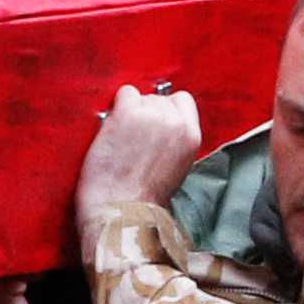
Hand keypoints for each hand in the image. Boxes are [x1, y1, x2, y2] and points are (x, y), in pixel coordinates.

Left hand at [72, 83, 207, 218]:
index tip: (152, 124)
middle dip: (145, 112)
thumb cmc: (144, 198)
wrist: (123, 210)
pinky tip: (111, 129)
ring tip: (121, 139)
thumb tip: (159, 124)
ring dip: (129, 111)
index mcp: (192, 137)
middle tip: (132, 137)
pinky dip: (116, 107)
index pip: (183, 101)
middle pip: (158, 98)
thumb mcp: (176, 167)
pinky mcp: (128, 113)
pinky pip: (123, 94)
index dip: (165, 110)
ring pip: (140, 96)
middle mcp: (175, 122)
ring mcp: (152, 115)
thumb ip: (173, 141)